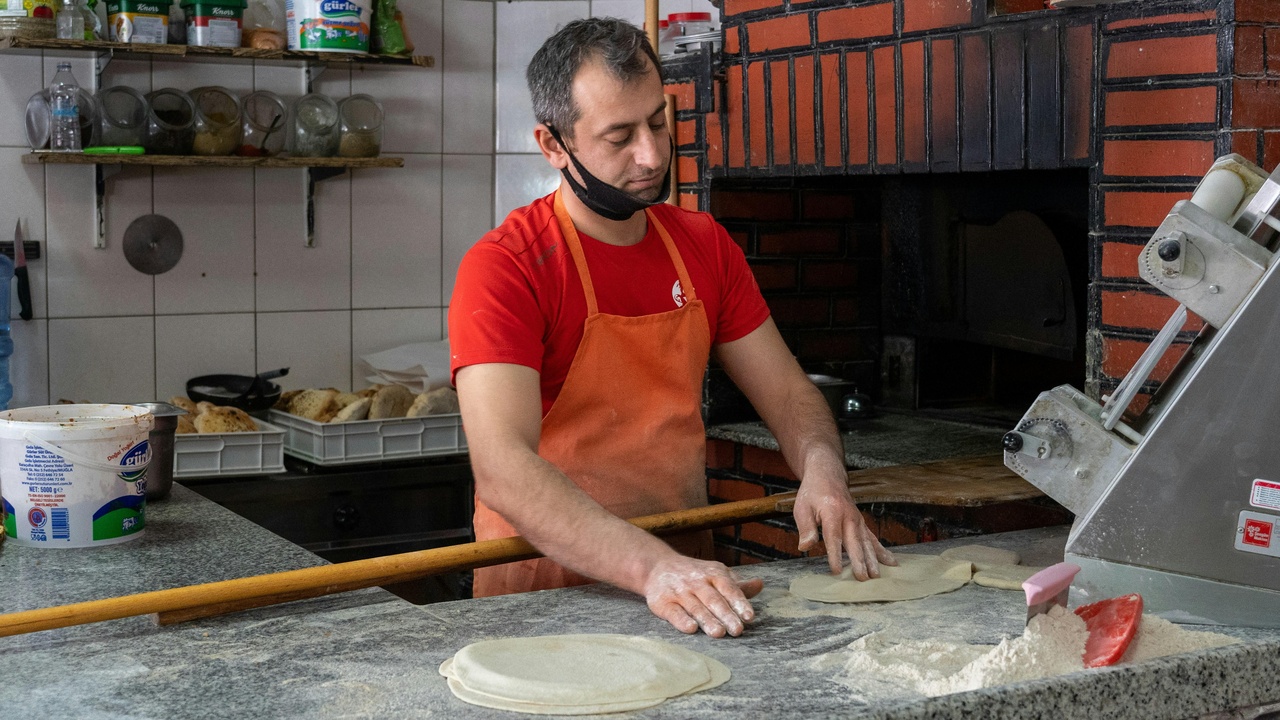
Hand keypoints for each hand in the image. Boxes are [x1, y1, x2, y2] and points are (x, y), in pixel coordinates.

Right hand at [643, 556, 763, 637]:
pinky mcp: (662, 602)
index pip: (729, 588)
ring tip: (719, 633)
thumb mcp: (715, 574)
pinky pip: (673, 612)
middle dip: (726, 615)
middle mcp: (696, 582)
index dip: (739, 602)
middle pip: (713, 599)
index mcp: (713, 574)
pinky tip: (691, 628)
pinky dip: (682, 620)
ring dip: (707, 620)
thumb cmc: (694, 574)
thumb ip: (736, 585)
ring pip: (695, 607)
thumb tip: (759, 585)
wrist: (657, 566)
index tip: (749, 616)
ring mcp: (679, 592)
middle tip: (738, 630)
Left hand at [794, 474, 896, 578]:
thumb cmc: (813, 493)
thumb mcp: (802, 507)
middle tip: (863, 578)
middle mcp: (849, 517)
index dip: (835, 555)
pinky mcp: (862, 523)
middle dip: (860, 561)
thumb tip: (805, 546)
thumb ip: (805, 528)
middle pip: (855, 542)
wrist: (828, 475)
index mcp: (832, 513)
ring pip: (867, 542)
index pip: (834, 537)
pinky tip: (891, 562)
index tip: (837, 570)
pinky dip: (882, 551)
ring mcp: (858, 520)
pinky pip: (873, 538)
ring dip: (873, 559)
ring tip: (878, 575)